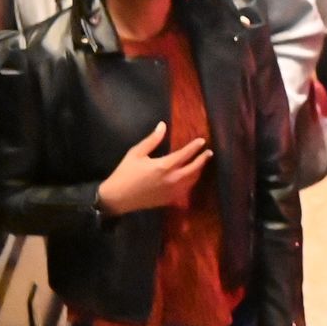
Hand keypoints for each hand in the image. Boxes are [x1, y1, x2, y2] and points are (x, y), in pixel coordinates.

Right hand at [95, 123, 210, 214]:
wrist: (117, 198)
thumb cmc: (125, 173)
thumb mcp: (136, 153)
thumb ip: (152, 140)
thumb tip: (163, 125)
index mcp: (164, 166)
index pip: (185, 154)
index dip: (195, 147)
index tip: (202, 141)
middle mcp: (172, 179)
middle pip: (193, 169)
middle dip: (202, 160)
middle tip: (208, 152)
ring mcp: (172, 191)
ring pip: (192, 181)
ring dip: (198, 171)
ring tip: (202, 163)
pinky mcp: (169, 200)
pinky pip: (185, 190)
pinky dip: (191, 183)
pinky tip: (191, 178)